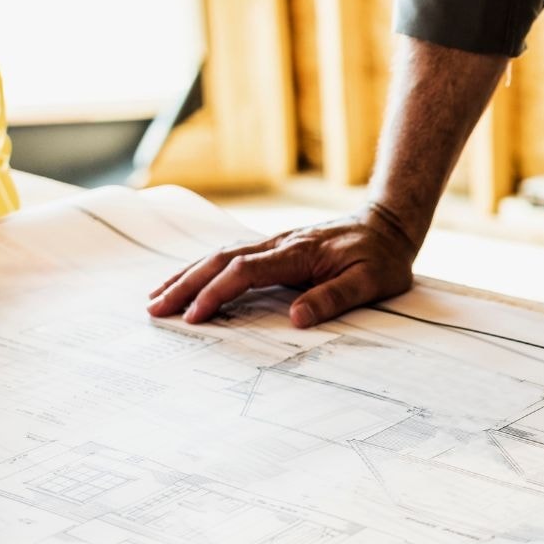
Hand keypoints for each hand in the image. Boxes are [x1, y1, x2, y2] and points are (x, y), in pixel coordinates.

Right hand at [146, 203, 420, 327]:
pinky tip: (187, 280)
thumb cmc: (383, 258)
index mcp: (298, 253)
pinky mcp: (274, 247)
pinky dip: (203, 268)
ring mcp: (273, 243)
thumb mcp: (371, 282)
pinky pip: (229, 256)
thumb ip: (333, 298)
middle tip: (155, 309)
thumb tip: (296, 318)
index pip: (245, 271)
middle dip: (185, 284)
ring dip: (187, 275)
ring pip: (219, 255)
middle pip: (220, 260)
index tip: (194, 315)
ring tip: (156, 297)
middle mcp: (279, 244)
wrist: (388, 224)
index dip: (218, 292)